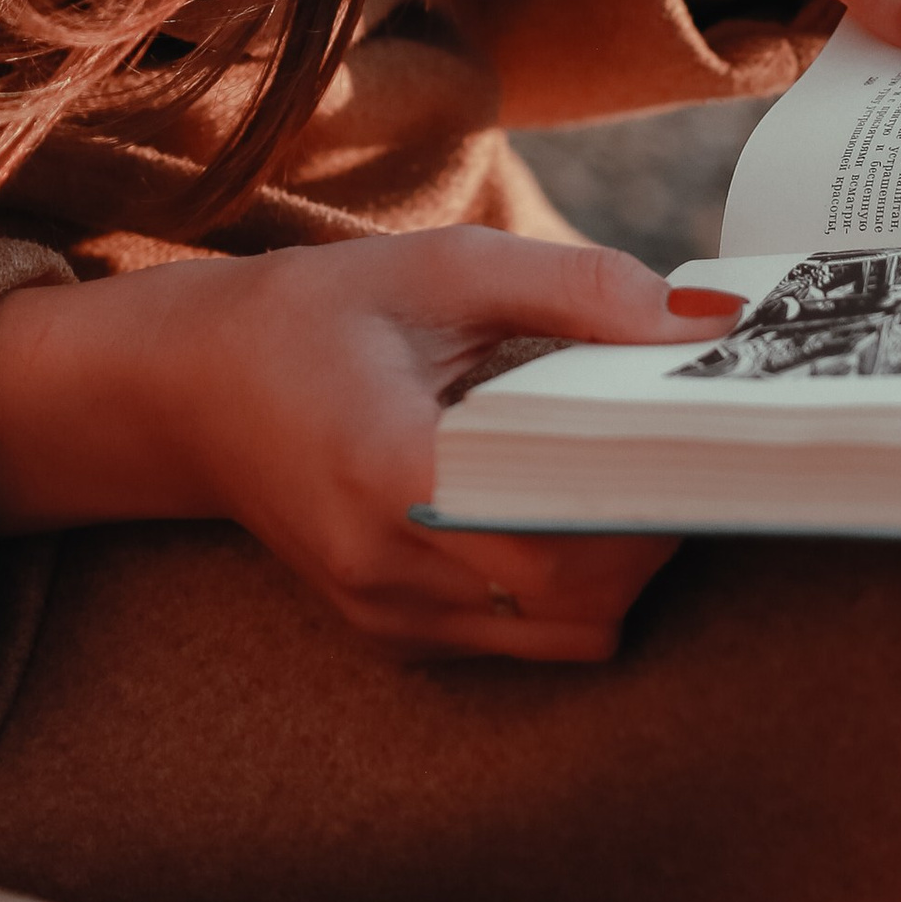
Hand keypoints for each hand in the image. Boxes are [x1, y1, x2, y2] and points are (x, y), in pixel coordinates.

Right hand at [0, 229, 703, 658]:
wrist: (189, 390)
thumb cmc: (314, 316)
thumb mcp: (441, 267)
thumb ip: (579, 287)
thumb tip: (710, 323)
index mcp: (391, 470)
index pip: (564, 533)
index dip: (653, 495)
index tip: (711, 437)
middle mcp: (387, 567)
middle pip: (580, 597)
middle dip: (654, 529)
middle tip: (693, 447)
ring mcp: (388, 614)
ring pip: (563, 631)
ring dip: (620, 564)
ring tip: (630, 469)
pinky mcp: (395, 634)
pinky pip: (520, 633)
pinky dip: (569, 582)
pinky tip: (567, 500)